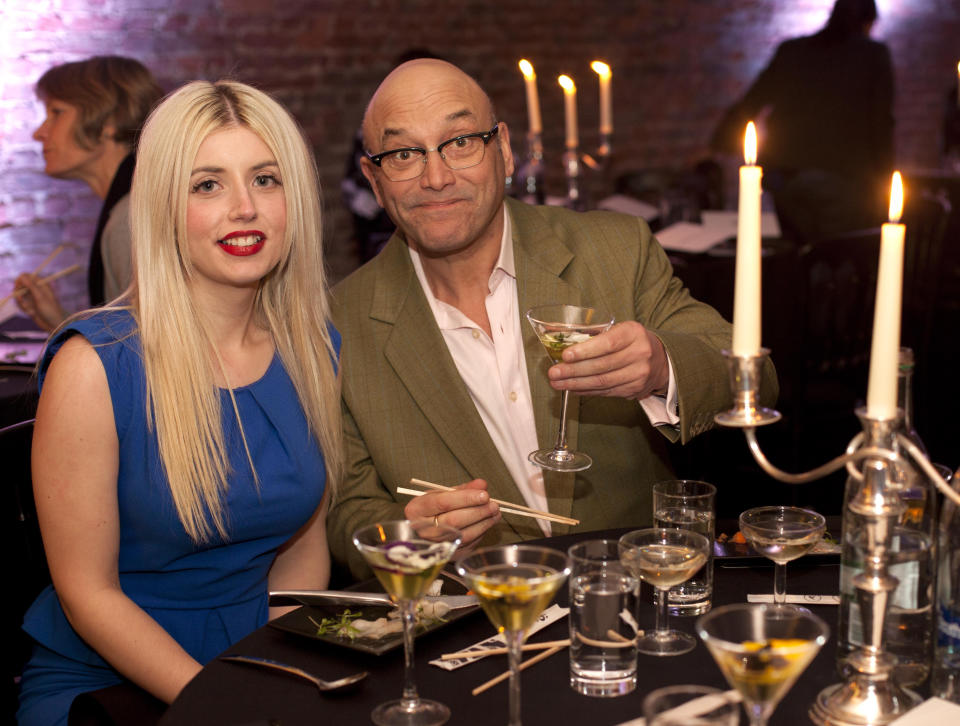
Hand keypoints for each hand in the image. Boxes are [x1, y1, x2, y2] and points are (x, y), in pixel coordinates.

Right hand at [14, 272, 67, 331]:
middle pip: (19, 286)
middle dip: (20, 295)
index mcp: (40, 284)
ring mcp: (32, 296)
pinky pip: (20, 303)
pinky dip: (24, 308)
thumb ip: (31, 286)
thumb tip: (22, 276)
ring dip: (22, 304)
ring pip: (19, 295)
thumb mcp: (40, 297)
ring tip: (31, 311)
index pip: (25, 276)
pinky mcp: (29, 304)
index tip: (19, 288)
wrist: (54, 324)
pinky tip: (32, 313)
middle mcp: (35, 288)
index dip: (20, 281)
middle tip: (23, 302)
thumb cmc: (50, 310)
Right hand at [403, 479, 500, 547]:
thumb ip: (463, 489)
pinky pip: (467, 545)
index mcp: (416, 510)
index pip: (443, 503)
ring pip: (463, 535)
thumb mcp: (442, 494)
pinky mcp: (447, 555)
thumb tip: (482, 485)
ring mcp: (434, 545)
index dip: (466, 498)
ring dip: (483, 523)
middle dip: (478, 512)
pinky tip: (487, 523)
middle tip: (494, 504)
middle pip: (454, 520)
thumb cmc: (432, 509)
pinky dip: (480, 533)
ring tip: (495, 513)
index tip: (484, 494)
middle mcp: (422, 530)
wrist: (423, 530)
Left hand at [546, 320, 669, 399]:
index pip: (607, 343)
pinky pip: (605, 392)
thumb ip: (593, 333)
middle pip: (602, 366)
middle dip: (573, 371)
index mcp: (633, 333)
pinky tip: (573, 388)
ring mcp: (638, 374)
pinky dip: (586, 391)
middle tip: (553, 373)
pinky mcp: (634, 389)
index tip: (565, 355)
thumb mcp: (620, 329)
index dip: (585, 351)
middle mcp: (639, 353)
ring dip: (576, 384)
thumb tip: (559, 336)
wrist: (660, 360)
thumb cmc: (632, 341)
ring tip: (558, 383)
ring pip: (602, 382)